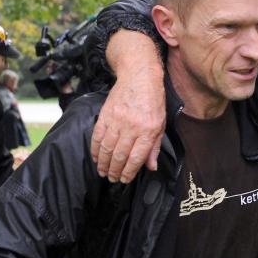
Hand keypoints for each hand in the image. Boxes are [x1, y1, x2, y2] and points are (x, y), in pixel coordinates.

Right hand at [91, 30, 164, 182]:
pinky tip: (96, 157)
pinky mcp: (105, 115)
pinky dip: (95, 149)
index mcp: (149, 130)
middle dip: (115, 171)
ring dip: (103, 163)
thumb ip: (155, 146)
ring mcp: (117, 120)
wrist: (138, 76)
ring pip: (107, 148)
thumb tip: (150, 167)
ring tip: (103, 172)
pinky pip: (97, 137)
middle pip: (120, 155)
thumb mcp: (161, 123)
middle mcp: (132, 126)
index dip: (129, 172)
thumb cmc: (153, 100)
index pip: (136, 158)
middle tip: (112, 179)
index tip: (125, 180)